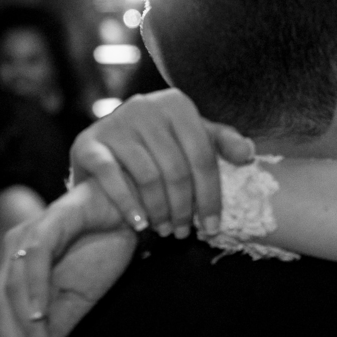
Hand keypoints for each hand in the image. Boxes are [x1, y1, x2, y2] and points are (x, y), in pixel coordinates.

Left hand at [0, 181, 136, 336]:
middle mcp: (12, 252)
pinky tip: (40, 318)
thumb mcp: (82, 298)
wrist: (133, 208)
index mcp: (15, 270)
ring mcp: (26, 235)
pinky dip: (34, 291)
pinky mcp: (47, 222)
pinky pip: (34, 261)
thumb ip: (58, 324)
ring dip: (24, 330)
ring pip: (10, 290)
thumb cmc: (107, 248)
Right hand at [69, 89, 254, 238]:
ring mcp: (115, 122)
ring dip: (160, 211)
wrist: (105, 148)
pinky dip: (128, 205)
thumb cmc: (159, 145)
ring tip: (164, 230)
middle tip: (183, 233)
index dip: (211, 196)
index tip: (213, 226)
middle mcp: (145, 106)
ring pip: (148, 176)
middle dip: (184, 208)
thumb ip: (222, 143)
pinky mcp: (88, 142)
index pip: (203, 156)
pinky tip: (140, 224)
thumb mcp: (194, 138)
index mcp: (176, 104)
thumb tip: (248, 153)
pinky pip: (112, 177)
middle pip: (177, 169)